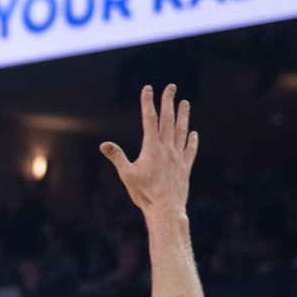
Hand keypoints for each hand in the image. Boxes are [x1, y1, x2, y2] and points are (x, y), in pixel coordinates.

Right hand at [100, 84, 197, 218]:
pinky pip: (189, 151)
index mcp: (152, 148)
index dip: (148, 103)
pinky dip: (191, 141)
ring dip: (183, 116)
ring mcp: (178, 158)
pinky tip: (193, 134)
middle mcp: (167, 149)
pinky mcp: (184, 168)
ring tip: (185, 103)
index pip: (149, 119)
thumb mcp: (126, 175)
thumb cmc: (144, 194)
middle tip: (171, 87)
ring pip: (181, 131)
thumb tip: (104, 145)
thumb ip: (117, 157)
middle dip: (169, 102)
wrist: (166, 209)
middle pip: (168, 120)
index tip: (148, 89)